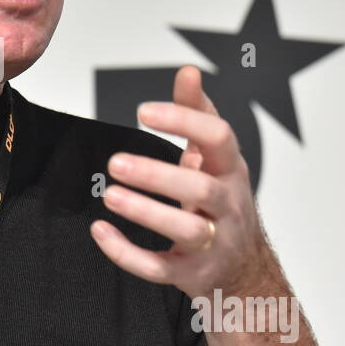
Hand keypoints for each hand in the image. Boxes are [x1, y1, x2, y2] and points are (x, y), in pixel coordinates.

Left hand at [89, 65, 273, 298]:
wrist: (243, 267)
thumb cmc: (221, 202)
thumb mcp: (215, 158)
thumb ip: (198, 114)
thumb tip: (188, 72)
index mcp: (231, 170)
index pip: (218, 138)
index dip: (184, 121)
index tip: (144, 112)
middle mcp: (227, 205)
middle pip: (201, 188)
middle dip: (157, 174)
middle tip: (115, 162)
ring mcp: (212, 243)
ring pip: (185, 230)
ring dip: (146, 212)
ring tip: (110, 195)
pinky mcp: (191, 273)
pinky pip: (159, 267)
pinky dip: (127, 253)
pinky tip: (101, 231)